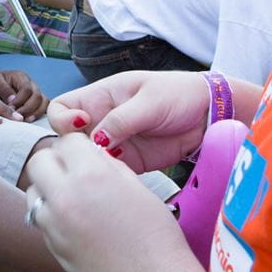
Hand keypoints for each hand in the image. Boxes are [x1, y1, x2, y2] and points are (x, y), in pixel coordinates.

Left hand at [0, 68, 47, 121]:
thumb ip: (3, 89)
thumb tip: (12, 100)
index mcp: (20, 76)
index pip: (26, 89)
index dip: (19, 101)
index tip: (10, 109)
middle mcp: (31, 83)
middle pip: (38, 96)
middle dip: (28, 109)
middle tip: (17, 117)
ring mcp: (35, 91)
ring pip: (44, 101)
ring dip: (36, 112)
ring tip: (25, 121)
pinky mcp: (36, 100)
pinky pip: (45, 107)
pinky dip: (39, 114)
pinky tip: (29, 120)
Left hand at [25, 133, 192, 271]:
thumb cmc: (156, 236)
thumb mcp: (138, 188)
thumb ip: (108, 166)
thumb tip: (92, 154)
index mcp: (93, 174)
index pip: (67, 141)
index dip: (78, 146)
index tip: (86, 154)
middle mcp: (67, 195)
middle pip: (40, 160)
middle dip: (55, 161)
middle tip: (73, 171)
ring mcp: (55, 223)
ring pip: (33, 190)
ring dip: (47, 187)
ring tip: (71, 197)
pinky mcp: (52, 246)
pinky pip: (39, 218)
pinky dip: (50, 213)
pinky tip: (72, 220)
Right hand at [47, 71, 209, 172]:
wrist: (208, 114)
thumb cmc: (178, 94)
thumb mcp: (149, 101)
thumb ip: (121, 119)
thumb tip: (96, 140)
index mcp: (101, 97)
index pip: (63, 107)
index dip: (63, 119)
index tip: (80, 125)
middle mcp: (102, 120)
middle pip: (69, 138)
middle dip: (74, 149)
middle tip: (96, 153)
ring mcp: (114, 143)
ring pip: (86, 159)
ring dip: (92, 166)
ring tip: (112, 165)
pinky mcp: (129, 162)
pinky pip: (109, 172)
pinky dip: (110, 177)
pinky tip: (122, 176)